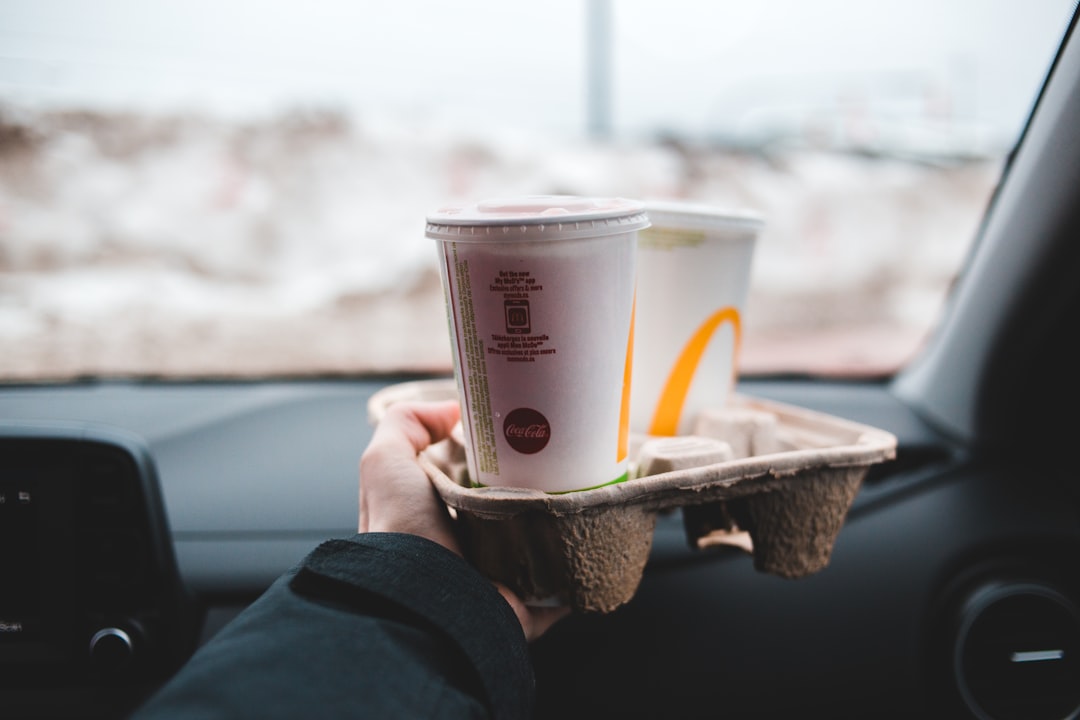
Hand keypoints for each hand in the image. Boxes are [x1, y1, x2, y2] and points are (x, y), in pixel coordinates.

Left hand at [359, 400, 567, 639]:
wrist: (423, 597)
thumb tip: (450, 410)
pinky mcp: (524, 608)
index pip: (471, 480)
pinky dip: (581, 574)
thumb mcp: (385, 461)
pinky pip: (563, 592)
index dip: (494, 456)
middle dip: (538, 488)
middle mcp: (464, 550)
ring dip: (563, 527)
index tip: (525, 432)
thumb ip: (406, 424)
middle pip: (511, 510)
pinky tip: (602, 543)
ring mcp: (497, 580)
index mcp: (435, 517)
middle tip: (569, 459)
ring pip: (540, 547)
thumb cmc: (400, 528)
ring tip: (591, 494)